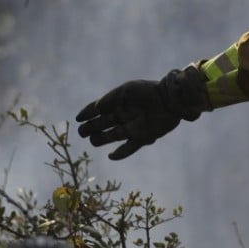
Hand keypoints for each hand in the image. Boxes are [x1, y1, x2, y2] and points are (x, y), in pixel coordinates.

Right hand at [76, 68, 208, 159]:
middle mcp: (123, 115)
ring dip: (100, 139)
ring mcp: (132, 127)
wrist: (170, 101)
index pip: (98, 109)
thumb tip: (96, 108)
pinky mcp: (142, 137)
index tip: (78, 118)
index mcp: (119, 102)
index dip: (87, 113)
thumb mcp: (127, 91)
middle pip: (102, 124)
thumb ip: (110, 98)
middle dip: (90, 128)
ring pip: (111, 136)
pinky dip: (120, 154)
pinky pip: (128, 149)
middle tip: (82, 132)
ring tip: (93, 139)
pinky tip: (111, 156)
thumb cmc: (148, 92)